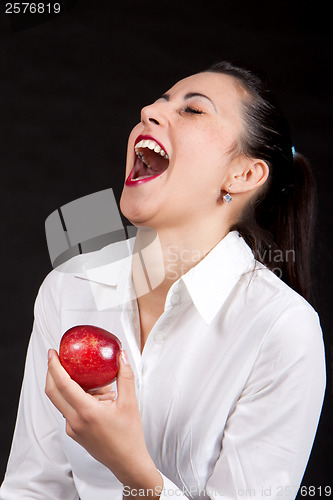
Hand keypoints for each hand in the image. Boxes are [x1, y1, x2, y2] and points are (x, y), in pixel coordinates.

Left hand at [45, 349, 162, 496]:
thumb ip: (125, 376)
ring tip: (90, 379)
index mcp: (86, 412)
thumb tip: (121, 356)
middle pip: (53, 392)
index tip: (52, 353)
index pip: (63, 385)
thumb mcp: (130, 403)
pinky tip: (96, 396)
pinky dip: (76, 398)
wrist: (127, 462)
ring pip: (62, 401)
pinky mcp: (74, 433)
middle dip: (51, 372)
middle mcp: (75, 421)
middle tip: (57, 357)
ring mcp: (72, 428)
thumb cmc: (130, 435)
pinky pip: (69, 410)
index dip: (54, 366)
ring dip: (67, 386)